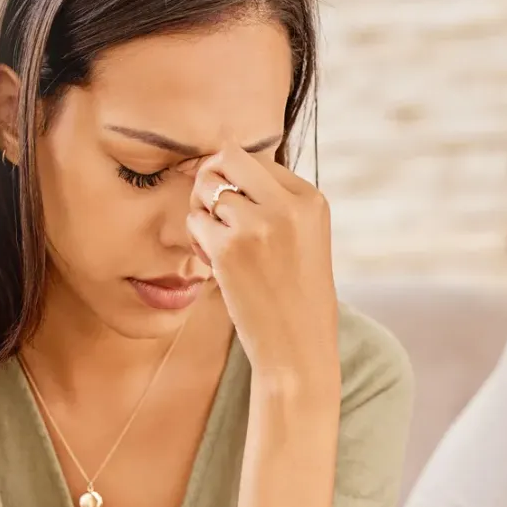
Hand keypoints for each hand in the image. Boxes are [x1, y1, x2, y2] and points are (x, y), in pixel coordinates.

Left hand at [187, 147, 338, 392]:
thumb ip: (277, 202)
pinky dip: (196, 240)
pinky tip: (215, 265)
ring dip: (203, 212)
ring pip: (206, 187)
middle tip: (214, 214)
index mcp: (312, 199)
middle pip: (229, 157)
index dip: (238, 183)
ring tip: (219, 245)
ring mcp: (258, 224)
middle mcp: (289, 205)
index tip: (242, 215)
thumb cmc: (298, 298)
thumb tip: (224, 162)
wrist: (299, 349)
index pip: (258, 160)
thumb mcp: (305, 238)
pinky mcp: (230, 248)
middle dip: (212, 179)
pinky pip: (194, 221)